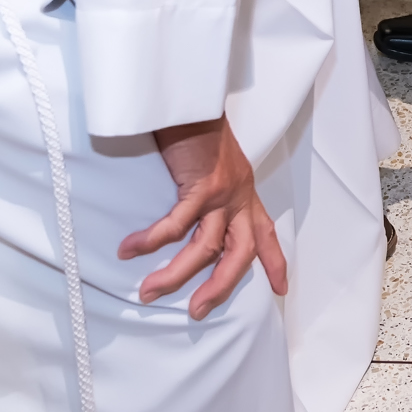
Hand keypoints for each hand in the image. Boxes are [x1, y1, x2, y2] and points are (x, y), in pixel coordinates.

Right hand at [119, 116, 287, 316]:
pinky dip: (152, 241)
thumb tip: (193, 211)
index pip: (266, 233)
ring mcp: (223, 194)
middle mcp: (239, 197)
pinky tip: (131, 250)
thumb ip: (211, 189)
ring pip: (204, 249)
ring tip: (149, 291)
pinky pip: (176, 225)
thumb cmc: (197, 128)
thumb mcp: (215, 163)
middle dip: (221, 287)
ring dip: (175, 275)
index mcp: (245, 193)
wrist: (193, 100)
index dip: (275, 263)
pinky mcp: (203, 187)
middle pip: (240, 254)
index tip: (280, 289)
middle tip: (198, 311)